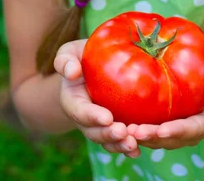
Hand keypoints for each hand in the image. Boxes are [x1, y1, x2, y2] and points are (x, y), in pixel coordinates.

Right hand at [54, 39, 140, 156]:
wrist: (94, 65)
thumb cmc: (81, 57)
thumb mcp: (69, 53)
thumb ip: (65, 61)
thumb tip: (72, 72)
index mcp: (72, 101)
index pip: (80, 111)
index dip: (92, 116)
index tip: (107, 118)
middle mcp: (84, 119)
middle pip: (94, 132)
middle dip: (108, 135)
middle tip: (122, 132)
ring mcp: (99, 126)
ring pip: (107, 141)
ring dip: (119, 145)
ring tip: (133, 144)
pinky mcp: (114, 127)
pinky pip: (120, 141)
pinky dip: (128, 147)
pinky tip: (139, 149)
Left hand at [126, 52, 203, 150]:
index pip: (193, 130)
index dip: (177, 131)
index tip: (161, 129)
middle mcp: (192, 131)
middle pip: (171, 139)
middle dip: (153, 138)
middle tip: (134, 132)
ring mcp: (177, 129)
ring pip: (158, 139)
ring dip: (141, 137)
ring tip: (122, 131)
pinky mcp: (164, 122)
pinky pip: (150, 129)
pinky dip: (136, 129)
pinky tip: (120, 123)